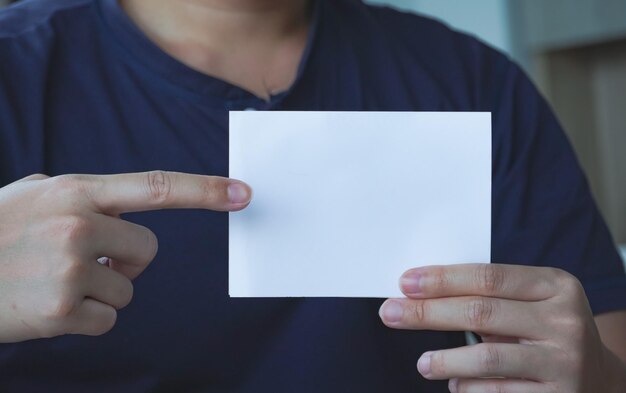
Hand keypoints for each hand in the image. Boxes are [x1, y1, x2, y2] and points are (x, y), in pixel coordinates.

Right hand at [0, 171, 250, 341]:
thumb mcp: (27, 196)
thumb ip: (75, 193)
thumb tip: (117, 203)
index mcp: (76, 191)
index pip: (155, 187)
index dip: (204, 191)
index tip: (243, 193)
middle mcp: (78, 224)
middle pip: (148, 250)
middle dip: (124, 260)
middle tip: (83, 261)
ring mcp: (71, 268)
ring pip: (127, 288)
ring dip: (99, 290)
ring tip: (53, 282)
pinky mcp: (62, 310)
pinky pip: (108, 318)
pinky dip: (86, 318)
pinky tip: (50, 307)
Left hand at [378, 263, 624, 391]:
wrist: (599, 378)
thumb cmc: (546, 331)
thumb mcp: (532, 302)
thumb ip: (489, 295)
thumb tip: (419, 293)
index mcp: (556, 286)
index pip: (488, 277)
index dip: (442, 279)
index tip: (405, 283)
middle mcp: (565, 321)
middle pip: (480, 312)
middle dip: (427, 313)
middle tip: (390, 314)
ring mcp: (564, 363)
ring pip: (486, 358)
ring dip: (444, 361)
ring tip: (423, 363)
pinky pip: (498, 392)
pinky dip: (469, 388)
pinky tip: (457, 385)